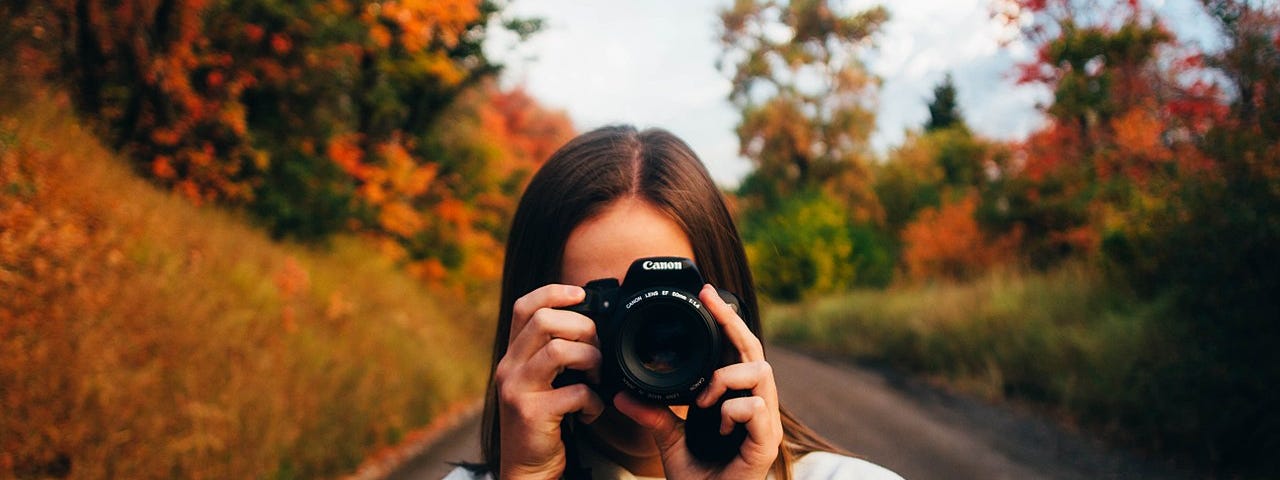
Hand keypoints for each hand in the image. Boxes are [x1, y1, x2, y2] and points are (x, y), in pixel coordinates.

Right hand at [495, 284, 605, 479]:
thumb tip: (593, 325)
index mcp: (513, 355)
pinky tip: (591, 411)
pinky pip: (575, 392)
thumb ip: (555, 353)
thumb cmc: (543, 421)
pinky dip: (593, 401)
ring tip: (596, 378)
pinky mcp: (532, 413)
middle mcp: (509, 367)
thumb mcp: (541, 381)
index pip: (524, 306)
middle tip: (596, 349)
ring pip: (560, 351)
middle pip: (544, 320)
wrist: (526, 467)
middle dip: (583, 328)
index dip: (553, 293)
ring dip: (590, 360)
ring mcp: (518, 389)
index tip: (581, 294)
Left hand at [614, 284, 782, 478]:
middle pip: (754, 350)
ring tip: (702, 401)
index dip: (726, 320)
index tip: (706, 294)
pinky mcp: (766, 444)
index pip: (736, 350)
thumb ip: (654, 415)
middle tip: (710, 302)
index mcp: (736, 399)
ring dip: (726, 379)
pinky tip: (716, 426)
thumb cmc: (699, 478)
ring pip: (760, 374)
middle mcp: (756, 406)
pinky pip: (756, 409)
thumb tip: (623, 395)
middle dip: (733, 322)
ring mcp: (765, 424)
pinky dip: (731, 411)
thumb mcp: (669, 440)